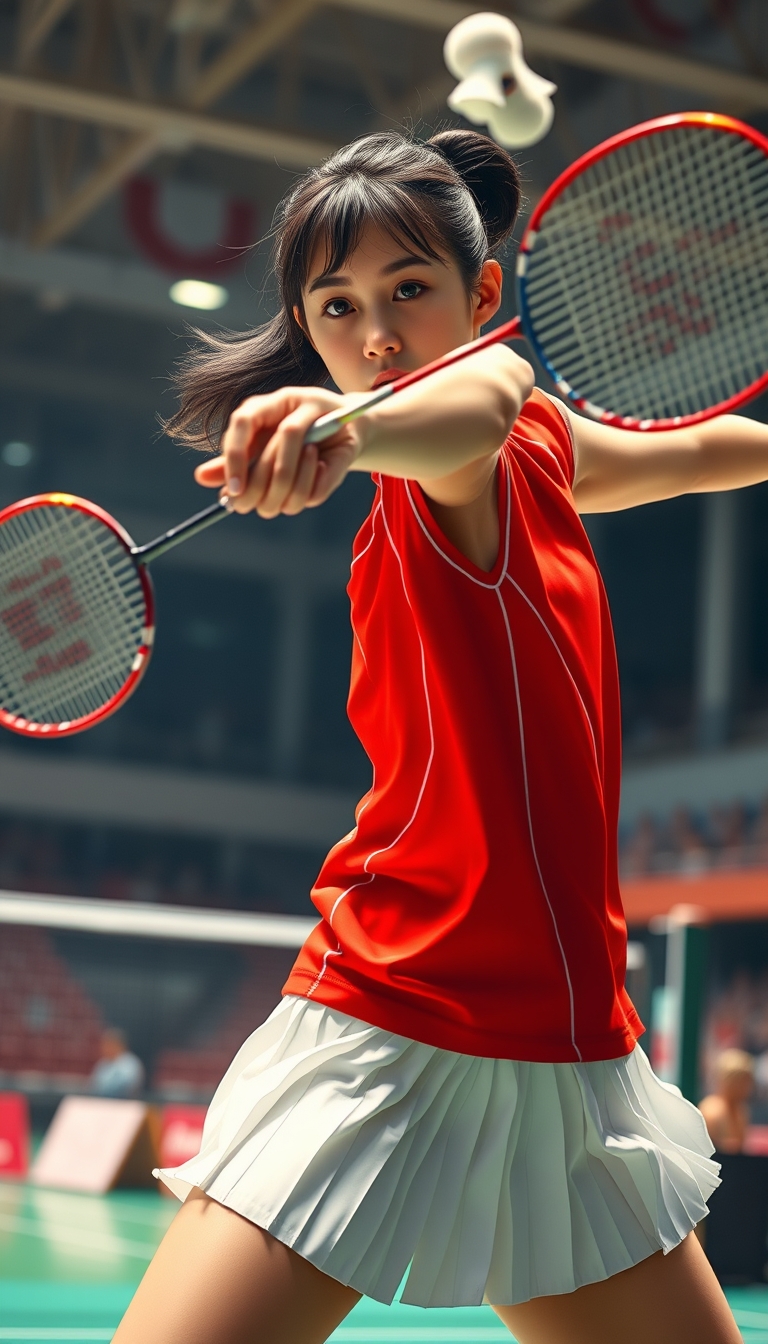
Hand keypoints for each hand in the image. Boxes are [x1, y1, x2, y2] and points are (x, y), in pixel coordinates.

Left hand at [193, 386, 360, 516]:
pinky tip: (313, 484)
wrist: (341, 432)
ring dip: (291, 482)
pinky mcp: (340, 419)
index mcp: (259, 407)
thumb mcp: (259, 453)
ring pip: (294, 446)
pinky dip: (314, 485)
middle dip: (264, 486)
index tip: (235, 492)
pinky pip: (322, 459)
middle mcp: (284, 401)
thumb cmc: (293, 444)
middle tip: (262, 506)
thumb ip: (233, 465)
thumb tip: (201, 477)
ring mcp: (313, 406)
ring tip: (291, 492)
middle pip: (270, 446)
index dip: (235, 460)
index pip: (241, 424)